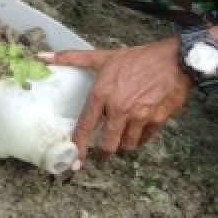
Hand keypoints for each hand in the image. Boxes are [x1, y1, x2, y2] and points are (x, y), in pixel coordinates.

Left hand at [43, 40, 190, 166]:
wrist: (175, 59)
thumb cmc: (138, 57)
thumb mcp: (104, 56)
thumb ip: (72, 58)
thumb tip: (43, 56)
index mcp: (102, 93)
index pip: (85, 126)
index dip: (78, 146)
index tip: (74, 161)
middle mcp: (119, 108)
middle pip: (107, 144)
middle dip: (104, 153)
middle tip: (102, 153)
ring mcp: (139, 116)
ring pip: (127, 145)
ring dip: (123, 144)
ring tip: (121, 137)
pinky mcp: (157, 121)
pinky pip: (145, 139)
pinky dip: (140, 138)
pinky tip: (138, 129)